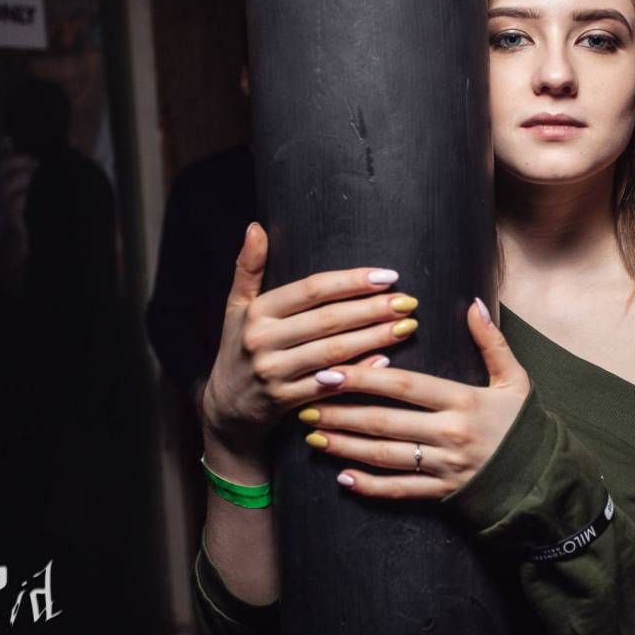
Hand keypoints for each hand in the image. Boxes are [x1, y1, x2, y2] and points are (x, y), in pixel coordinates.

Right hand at [200, 222, 422, 456]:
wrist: (226, 407)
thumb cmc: (239, 348)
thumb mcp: (236, 307)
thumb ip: (248, 268)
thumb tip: (256, 227)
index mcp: (257, 312)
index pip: (312, 290)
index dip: (351, 281)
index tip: (387, 276)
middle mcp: (263, 340)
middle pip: (328, 320)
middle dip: (372, 310)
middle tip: (408, 301)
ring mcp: (274, 373)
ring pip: (333, 352)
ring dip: (374, 338)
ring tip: (406, 326)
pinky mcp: (285, 401)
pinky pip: (330, 386)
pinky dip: (359, 373)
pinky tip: (386, 361)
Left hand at [297, 299, 530, 498]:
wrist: (543, 479)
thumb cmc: (524, 426)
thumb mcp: (515, 380)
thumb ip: (492, 342)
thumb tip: (473, 303)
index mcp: (465, 401)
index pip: (405, 387)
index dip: (365, 378)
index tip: (332, 370)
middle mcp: (450, 435)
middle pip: (385, 422)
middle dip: (341, 412)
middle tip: (307, 402)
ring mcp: (444, 467)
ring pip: (384, 456)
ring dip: (344, 446)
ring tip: (314, 434)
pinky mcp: (441, 494)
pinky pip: (399, 491)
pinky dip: (369, 486)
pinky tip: (341, 478)